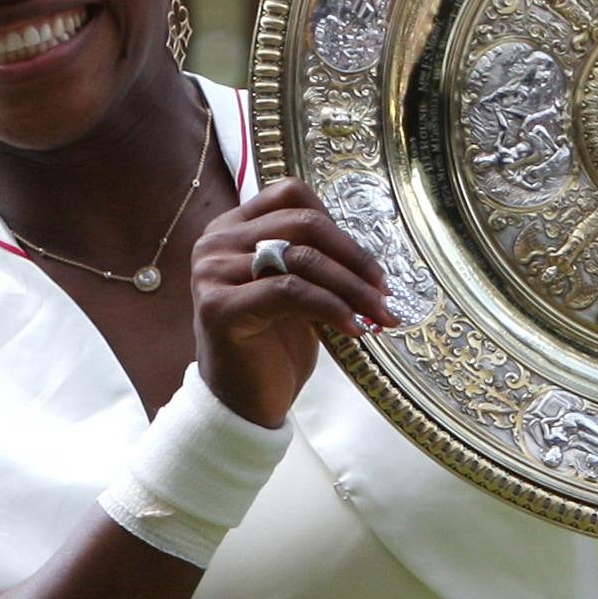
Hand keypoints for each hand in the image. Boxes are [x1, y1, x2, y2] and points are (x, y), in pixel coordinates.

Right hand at [188, 178, 394, 427]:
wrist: (241, 403)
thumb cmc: (272, 346)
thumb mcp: (296, 292)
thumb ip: (313, 259)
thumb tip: (370, 256)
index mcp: (232, 228)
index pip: (291, 195)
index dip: (337, 225)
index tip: (368, 264)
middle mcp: (216, 242)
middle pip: (301, 224)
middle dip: (353, 258)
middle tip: (384, 290)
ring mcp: (213, 273)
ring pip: (301, 259)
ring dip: (351, 287)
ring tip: (379, 313)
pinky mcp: (221, 307)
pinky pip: (291, 293)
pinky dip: (331, 307)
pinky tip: (353, 328)